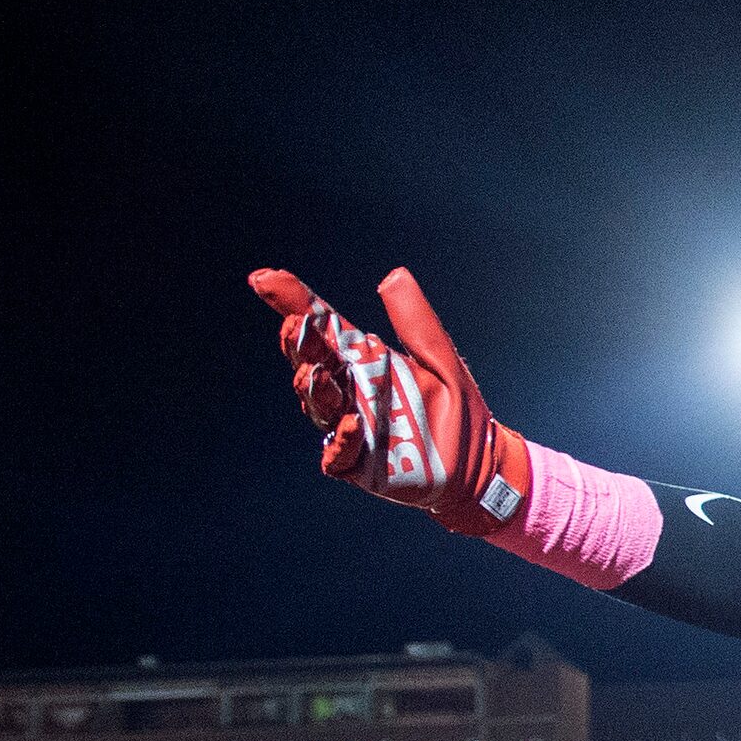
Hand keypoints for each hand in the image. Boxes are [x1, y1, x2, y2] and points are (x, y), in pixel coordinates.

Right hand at [250, 266, 531, 533]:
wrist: (477, 465)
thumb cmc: (456, 409)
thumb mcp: (441, 359)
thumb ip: (417, 322)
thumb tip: (394, 275)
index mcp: (365, 360)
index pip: (323, 327)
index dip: (294, 302)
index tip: (264, 278)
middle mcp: (349, 390)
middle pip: (311, 363)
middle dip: (299, 346)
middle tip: (294, 326)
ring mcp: (349, 426)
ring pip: (318, 406)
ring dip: (313, 390)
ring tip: (314, 374)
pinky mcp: (358, 464)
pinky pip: (340, 453)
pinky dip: (343, 439)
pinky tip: (353, 424)